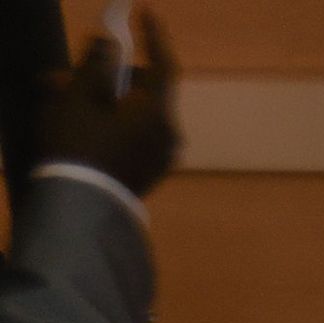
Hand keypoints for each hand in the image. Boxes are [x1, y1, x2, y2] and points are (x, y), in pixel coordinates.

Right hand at [38, 10, 178, 195]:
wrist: (79, 207)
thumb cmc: (76, 144)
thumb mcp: (78, 94)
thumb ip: (97, 63)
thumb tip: (111, 46)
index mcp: (159, 114)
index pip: (165, 65)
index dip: (154, 36)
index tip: (144, 11)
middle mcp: (169, 136)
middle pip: (145, 89)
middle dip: (108, 73)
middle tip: (71, 68)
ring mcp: (161, 157)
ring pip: (133, 112)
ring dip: (101, 96)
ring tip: (60, 91)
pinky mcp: (147, 171)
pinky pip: (131, 134)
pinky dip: (108, 119)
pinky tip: (75, 117)